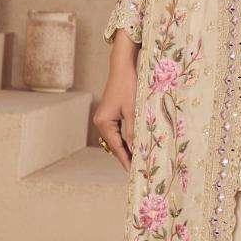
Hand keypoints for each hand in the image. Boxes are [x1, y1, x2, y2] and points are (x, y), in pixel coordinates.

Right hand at [93, 34, 138, 170]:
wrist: (123, 67)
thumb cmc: (129, 86)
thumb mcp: (133, 110)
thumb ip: (133, 132)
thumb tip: (135, 150)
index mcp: (103, 122)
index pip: (116, 147)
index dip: (126, 160)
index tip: (134, 173)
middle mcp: (101, 122)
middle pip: (115, 145)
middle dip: (127, 156)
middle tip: (139, 170)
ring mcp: (105, 118)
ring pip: (117, 139)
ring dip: (128, 148)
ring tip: (139, 161)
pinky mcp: (110, 114)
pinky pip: (118, 131)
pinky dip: (127, 138)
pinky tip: (136, 145)